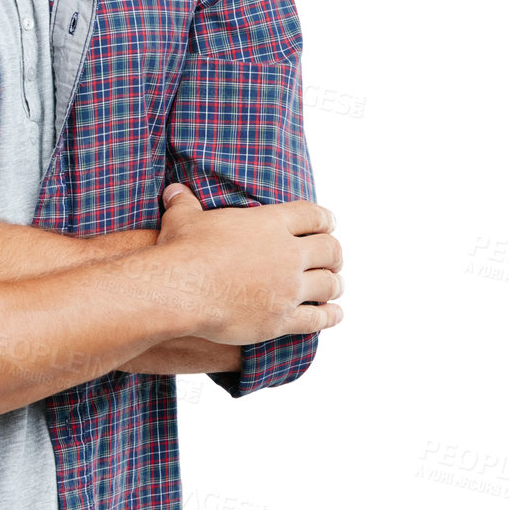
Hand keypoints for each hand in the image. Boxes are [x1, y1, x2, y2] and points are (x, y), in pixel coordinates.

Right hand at [145, 183, 343, 344]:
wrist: (180, 290)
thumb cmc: (181, 251)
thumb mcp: (182, 219)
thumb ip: (184, 203)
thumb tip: (173, 190)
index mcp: (269, 223)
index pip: (312, 215)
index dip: (325, 219)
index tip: (330, 224)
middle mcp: (287, 253)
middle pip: (330, 250)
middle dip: (335, 254)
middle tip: (334, 258)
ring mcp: (288, 288)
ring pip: (329, 285)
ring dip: (334, 285)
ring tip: (335, 286)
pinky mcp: (281, 319)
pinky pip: (317, 319)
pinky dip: (329, 316)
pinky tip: (333, 314)